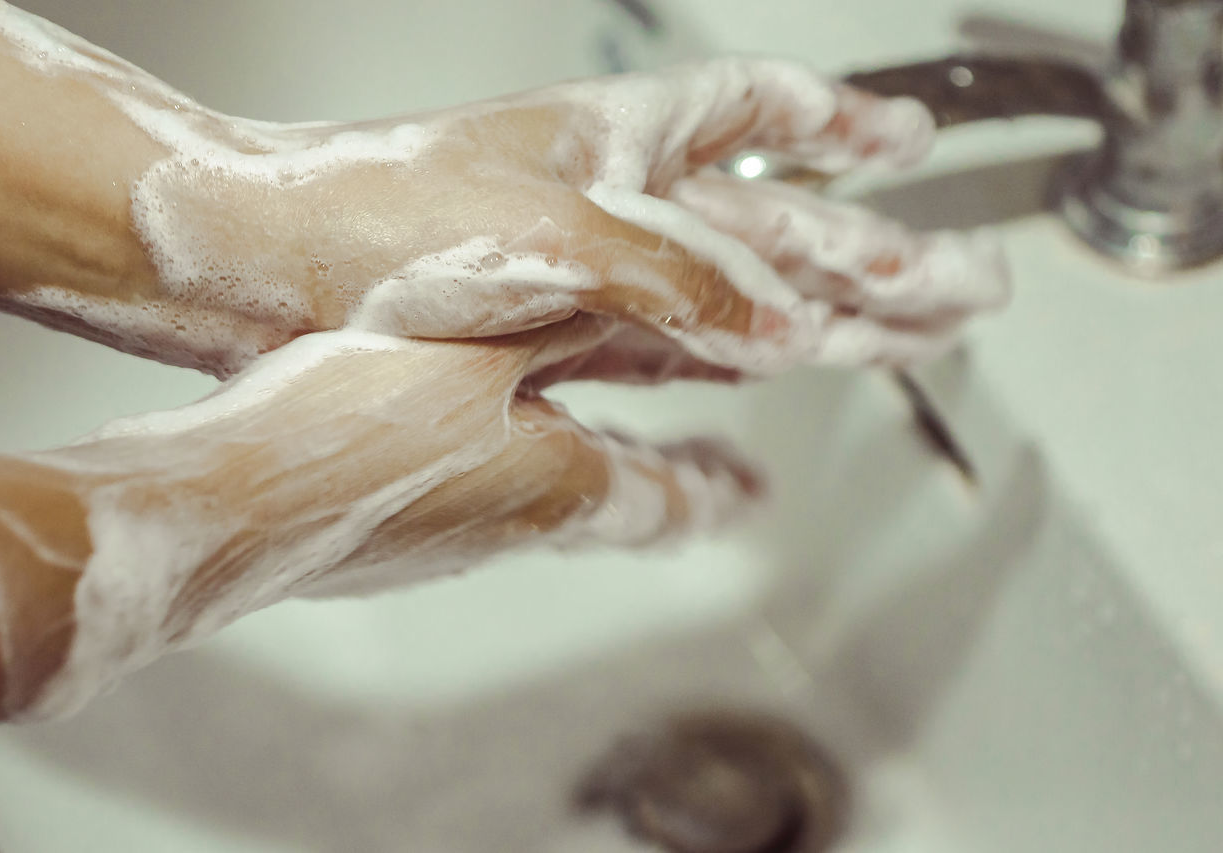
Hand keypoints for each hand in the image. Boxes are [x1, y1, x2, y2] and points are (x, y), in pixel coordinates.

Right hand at [0, 319, 759, 716]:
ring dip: (586, 471)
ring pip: (541, 503)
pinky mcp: (383, 537)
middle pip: (611, 509)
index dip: (719, 495)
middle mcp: (506, 529)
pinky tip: (468, 439)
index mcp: (553, 492)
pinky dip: (504, 465)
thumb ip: (579, 318)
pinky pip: (470, 497)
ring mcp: (442, 541)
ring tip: (600, 448)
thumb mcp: (489, 341)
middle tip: (709, 482)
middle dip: (666, 484)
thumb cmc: (351, 430)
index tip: (756, 495)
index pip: (668, 503)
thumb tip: (660, 303)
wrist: (228, 501)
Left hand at [126, 59, 1007, 377]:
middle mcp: (614, 204)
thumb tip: (784, 323)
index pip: (758, 114)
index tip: (909, 142)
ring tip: (900, 341)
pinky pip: (664, 358)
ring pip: (736, 297)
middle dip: (876, 253)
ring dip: (822, 319)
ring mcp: (587, 275)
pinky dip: (720, 381)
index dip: (843, 126)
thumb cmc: (377, 219)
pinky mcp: (552, 337)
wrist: (265, 272)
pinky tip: (754, 397)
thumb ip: (677, 276)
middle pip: (777, 225)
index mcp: (620, 142)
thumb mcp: (550, 234)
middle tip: (961, 287)